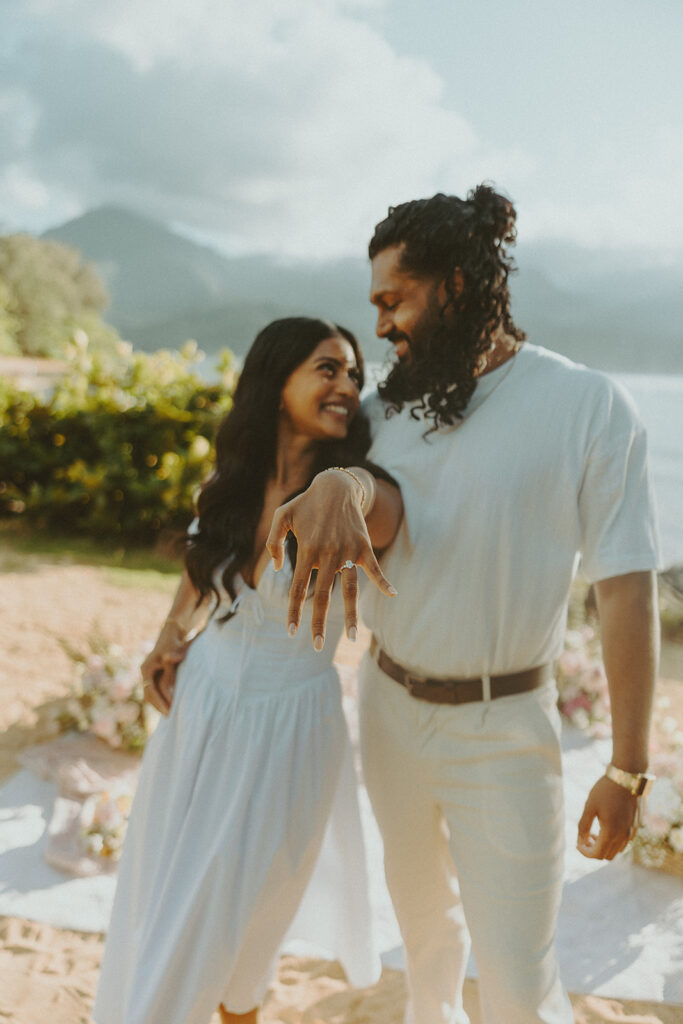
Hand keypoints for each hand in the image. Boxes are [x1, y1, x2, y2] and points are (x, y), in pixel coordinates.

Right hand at [141, 622, 190, 716]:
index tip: (169, 712)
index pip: (151, 692)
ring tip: (170, 712)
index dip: (160, 702)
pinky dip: (161, 697)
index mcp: (146, 669)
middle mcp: (145, 672)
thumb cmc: (173, 643)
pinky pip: (155, 689)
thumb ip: (171, 667)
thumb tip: (168, 679)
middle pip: (149, 694)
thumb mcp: (173, 655)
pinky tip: (170, 702)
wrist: (172, 632)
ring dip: (159, 702)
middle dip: (159, 705)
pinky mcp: (154, 673)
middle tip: (170, 716)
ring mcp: (148, 673)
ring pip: (151, 693)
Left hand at [266, 472, 395, 649]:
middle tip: (316, 646)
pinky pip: (374, 568)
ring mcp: (347, 552)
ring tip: (353, 639)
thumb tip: (281, 569)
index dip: (294, 611)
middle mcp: (327, 554)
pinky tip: (392, 594)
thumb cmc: (306, 504)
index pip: (297, 588)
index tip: (291, 631)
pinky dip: (384, 581)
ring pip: (350, 590)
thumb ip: (273, 542)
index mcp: (306, 550)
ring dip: (352, 615)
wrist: (336, 486)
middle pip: (323, 597)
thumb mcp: (282, 516)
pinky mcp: (363, 547)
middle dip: (319, 624)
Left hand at [576, 774, 639, 859]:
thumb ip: (584, 826)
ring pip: (617, 850)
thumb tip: (580, 841)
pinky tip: (608, 826)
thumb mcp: (590, 806)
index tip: (578, 843)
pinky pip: (625, 841)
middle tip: (586, 836)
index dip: (584, 852)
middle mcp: (624, 836)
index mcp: (611, 833)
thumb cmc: (606, 789)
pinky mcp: (637, 826)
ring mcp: (632, 832)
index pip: (597, 854)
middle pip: (607, 855)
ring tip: (596, 832)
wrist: (628, 776)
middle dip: (594, 850)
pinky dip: (614, 840)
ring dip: (605, 845)